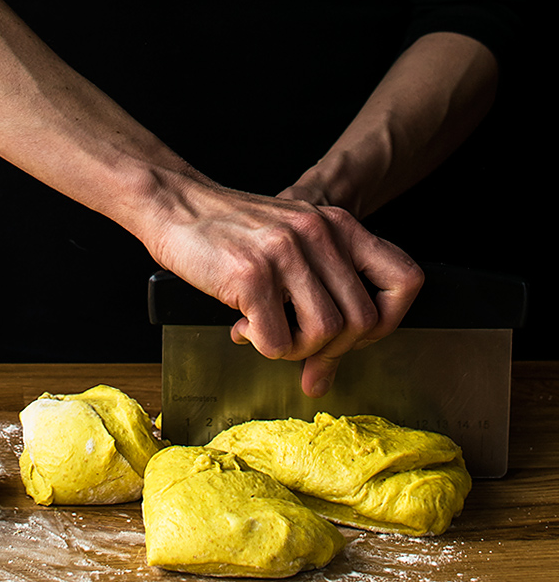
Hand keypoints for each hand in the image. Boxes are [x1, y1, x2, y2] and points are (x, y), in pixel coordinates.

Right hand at [146, 177, 422, 397]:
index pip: (406, 280)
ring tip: (268, 332)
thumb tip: (324, 376)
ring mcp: (286, 252)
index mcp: (338, 225)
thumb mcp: (291, 246)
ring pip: (325, 333)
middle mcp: (319, 233)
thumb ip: (321, 296)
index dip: (389, 320)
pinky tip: (243, 326)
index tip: (355, 336)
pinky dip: (262, 345)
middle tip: (300, 348)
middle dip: (332, 349)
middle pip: (362, 321)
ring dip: (296, 349)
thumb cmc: (231, 231)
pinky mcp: (251, 273)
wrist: (175, 205)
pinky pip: (278, 341)